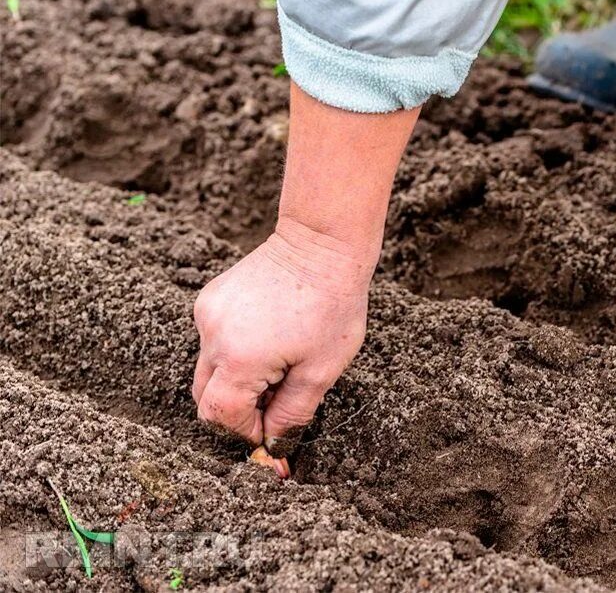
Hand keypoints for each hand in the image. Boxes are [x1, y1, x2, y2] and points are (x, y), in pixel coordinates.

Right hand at [191, 217, 371, 453]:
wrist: (323, 244)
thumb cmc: (331, 306)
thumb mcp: (321, 370)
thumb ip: (292, 415)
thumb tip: (275, 449)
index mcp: (239, 359)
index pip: (221, 417)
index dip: (245, 433)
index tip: (272, 432)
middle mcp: (212, 336)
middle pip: (205, 397)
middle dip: (237, 411)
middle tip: (276, 403)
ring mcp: (207, 314)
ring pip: (209, 368)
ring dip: (236, 379)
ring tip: (279, 364)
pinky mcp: (209, 298)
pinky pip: (213, 340)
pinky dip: (234, 351)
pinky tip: (269, 336)